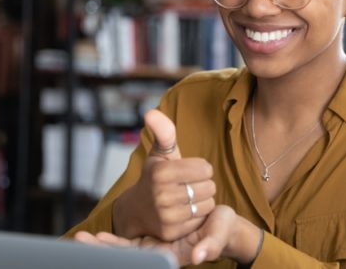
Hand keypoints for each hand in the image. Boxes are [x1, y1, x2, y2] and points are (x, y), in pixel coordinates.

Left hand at [76, 205, 262, 265]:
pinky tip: (99, 236)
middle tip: (79, 240)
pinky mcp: (153, 242)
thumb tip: (198, 257)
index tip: (100, 243)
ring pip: (124, 252)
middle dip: (102, 252)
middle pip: (126, 257)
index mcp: (171, 256)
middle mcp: (159, 255)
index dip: (119, 253)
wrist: (222, 225)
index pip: (140, 259)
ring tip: (80, 239)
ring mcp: (154, 250)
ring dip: (103, 248)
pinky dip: (114, 243)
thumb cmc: (221, 229)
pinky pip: (130, 245)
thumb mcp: (218, 235)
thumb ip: (210, 246)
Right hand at [112, 109, 216, 240]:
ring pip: (207, 204)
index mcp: (161, 172)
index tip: (189, 171)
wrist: (136, 211)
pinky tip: (185, 211)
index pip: (206, 168)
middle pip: (209, 187)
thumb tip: (151, 112)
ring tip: (187, 198)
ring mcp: (165, 215)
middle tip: (187, 186)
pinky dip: (197, 216)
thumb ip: (163, 132)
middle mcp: (161, 194)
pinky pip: (201, 220)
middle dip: (203, 185)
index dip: (201, 168)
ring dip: (202, 200)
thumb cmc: (155, 177)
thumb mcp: (160, 153)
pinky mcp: (171, 233)